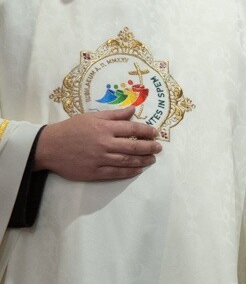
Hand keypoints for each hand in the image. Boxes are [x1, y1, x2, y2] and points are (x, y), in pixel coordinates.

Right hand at [34, 107, 160, 180]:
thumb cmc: (71, 129)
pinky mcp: (93, 172)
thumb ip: (114, 114)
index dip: (146, 131)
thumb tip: (133, 110)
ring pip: (127, 160)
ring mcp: (99, 159)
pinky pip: (116, 173)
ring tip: (152, 159)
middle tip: (158, 148)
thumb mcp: (91, 116)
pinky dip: (129, 172)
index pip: (132, 128)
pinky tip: (138, 170)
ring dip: (142, 160)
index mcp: (104, 128)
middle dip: (149, 147)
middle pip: (133, 146)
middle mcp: (104, 143)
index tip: (156, 133)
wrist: (48, 146)